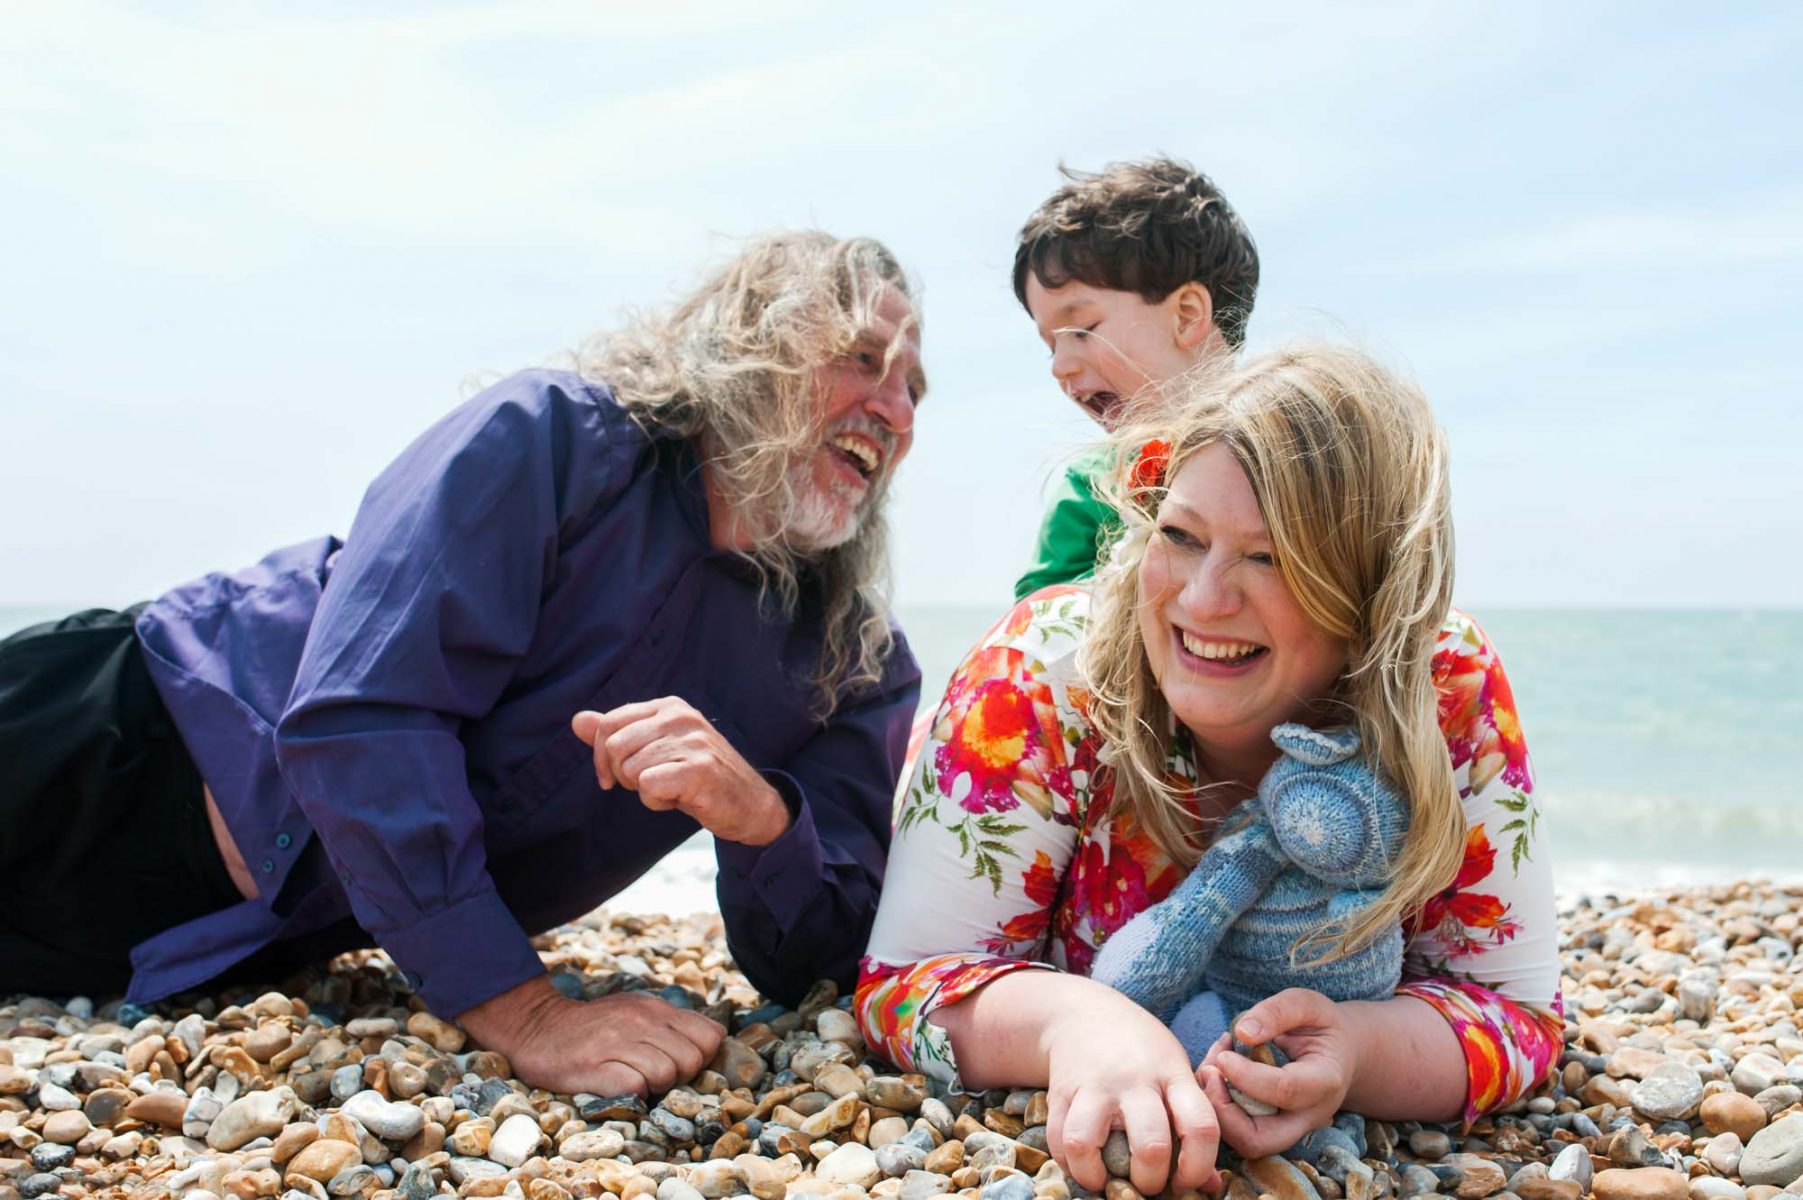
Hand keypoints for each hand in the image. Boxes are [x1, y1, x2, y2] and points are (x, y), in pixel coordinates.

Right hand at [458, 975, 724, 1095]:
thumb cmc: (594, 1026)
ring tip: (636, 1081)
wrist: (538, 1027)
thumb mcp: (637, 1011)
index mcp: (655, 1008)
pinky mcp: (593, 1066)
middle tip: (657, 1077)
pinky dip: (633, 1094)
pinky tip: (618, 1088)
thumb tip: (711, 1041)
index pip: (710, 1036)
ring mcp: (616, 1042)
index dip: (703, 1057)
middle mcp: (640, 1021)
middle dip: (681, 1076)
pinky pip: (635, 1086)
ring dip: (656, 1086)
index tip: (682, 1063)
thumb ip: (671, 1024)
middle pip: (692, 1059)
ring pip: (667, 1073)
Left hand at [573, 698, 789, 845]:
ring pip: (630, 770)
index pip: (607, 724)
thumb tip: (577, 720)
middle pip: (614, 748)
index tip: (612, 779)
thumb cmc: (698, 776)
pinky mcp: (700, 769)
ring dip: (645, 792)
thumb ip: (617, 733)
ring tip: (674, 789)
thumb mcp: (655, 750)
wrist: (749, 804)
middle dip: (623, 776)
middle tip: (653, 783)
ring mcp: (693, 740)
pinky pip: (648, 786)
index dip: (600, 758)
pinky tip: (681, 799)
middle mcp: (681, 716)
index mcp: (668, 706)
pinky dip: (657, 801)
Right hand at [1043, 989, 1222, 1195]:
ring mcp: (1093, 1086)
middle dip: (1150, 1181)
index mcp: (1172, 1075)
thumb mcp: (1176, 1072)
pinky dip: (1069, 1164)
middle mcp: (1133, 1080)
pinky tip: (1083, 1164)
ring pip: (1086, 1143)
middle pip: (1150, 1146)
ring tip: (1106, 1179)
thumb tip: (1209, 1186)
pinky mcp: (1060, 1092)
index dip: (1198, 1167)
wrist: (1086, 1014)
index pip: (1200, 1127)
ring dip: (1096, 1176)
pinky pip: (1057, 1140)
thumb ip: (1193, 1124)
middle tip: (1147, 1182)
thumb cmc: (1142, 1051)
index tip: (1184, 1181)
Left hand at [1197, 988, 1356, 1157]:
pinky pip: (1239, 1132)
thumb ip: (1277, 1012)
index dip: (1246, 1075)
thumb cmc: (1321, 1025)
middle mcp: (1309, 1116)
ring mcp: (1291, 1129)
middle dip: (1223, 1111)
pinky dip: (1218, 1107)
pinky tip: (1217, 1073)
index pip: (1283, 1091)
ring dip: (1216, 1109)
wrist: (1340, 1052)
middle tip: (1209, 1073)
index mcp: (1325, 1081)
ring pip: (1245, 1143)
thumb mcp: (1307, 1005)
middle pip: (1258, 1140)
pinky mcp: (1273, 1131)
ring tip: (1210, 1068)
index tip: (1223, 1055)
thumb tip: (1243, 1033)